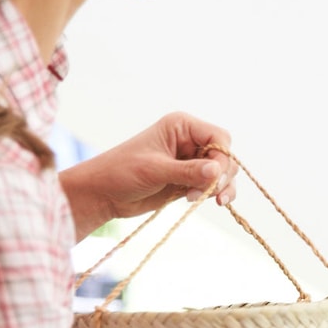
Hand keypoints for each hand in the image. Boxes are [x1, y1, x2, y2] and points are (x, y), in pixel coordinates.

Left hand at [57, 112, 238, 238]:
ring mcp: (191, 162)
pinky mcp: (189, 180)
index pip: (219, 137)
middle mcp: (190, 141)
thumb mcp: (155, 170)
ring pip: (222, 172)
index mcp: (182, 127)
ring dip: (219, 187)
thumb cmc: (121, 172)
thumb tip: (217, 172)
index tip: (215, 177)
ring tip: (201, 199)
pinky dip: (214, 194)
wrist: (103, 194)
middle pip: (224, 156)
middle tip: (210, 192)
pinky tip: (202, 201)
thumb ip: (188, 171)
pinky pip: (214, 186)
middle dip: (221, 175)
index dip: (222, 157)